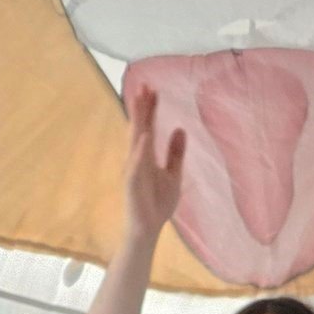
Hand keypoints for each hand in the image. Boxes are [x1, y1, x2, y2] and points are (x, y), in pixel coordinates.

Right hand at [120, 85, 186, 245]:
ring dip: (138, 120)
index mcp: (145, 155)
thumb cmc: (158, 203)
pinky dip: (141, 149)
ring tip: (140, 100)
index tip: (153, 88)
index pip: (147, 126)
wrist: (148, 229)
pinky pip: (137, 164)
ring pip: (135, 140)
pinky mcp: (132, 183)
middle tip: (144, 84)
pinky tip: (145, 136)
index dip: (150, 108)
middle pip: (139, 127)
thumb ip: (175, 153)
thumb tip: (180, 129)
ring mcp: (133, 169)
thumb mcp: (173, 175)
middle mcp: (136, 158)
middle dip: (141, 107)